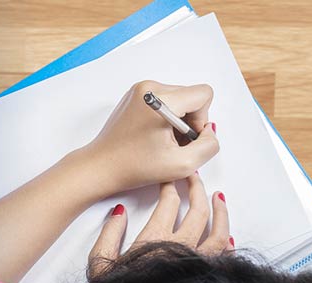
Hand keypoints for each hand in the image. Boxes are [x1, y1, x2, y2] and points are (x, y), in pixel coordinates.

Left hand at [75, 81, 221, 196]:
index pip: (203, 94)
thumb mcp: (183, 165)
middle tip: (173, 144)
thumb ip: (209, 145)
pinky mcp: (136, 96)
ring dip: (178, 121)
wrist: (102, 166)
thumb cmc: (134, 167)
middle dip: (189, 122)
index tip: (186, 138)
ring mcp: (141, 90)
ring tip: (162, 142)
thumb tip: (210, 131)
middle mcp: (150, 87)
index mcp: (161, 99)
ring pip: (179, 99)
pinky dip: (166, 119)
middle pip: (191, 96)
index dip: (202, 120)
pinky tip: (154, 137)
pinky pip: (164, 101)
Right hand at [88, 175, 231, 277]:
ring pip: (219, 232)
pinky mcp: (208, 281)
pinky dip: (228, 244)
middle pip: (198, 210)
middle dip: (197, 189)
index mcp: (155, 240)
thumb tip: (120, 213)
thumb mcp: (99, 266)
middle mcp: (182, 249)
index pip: (169, 202)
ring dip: (220, 212)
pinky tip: (228, 237)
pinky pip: (225, 259)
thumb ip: (108, 236)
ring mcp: (199, 266)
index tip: (170, 178)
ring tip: (219, 198)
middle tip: (195, 178)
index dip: (170, 186)